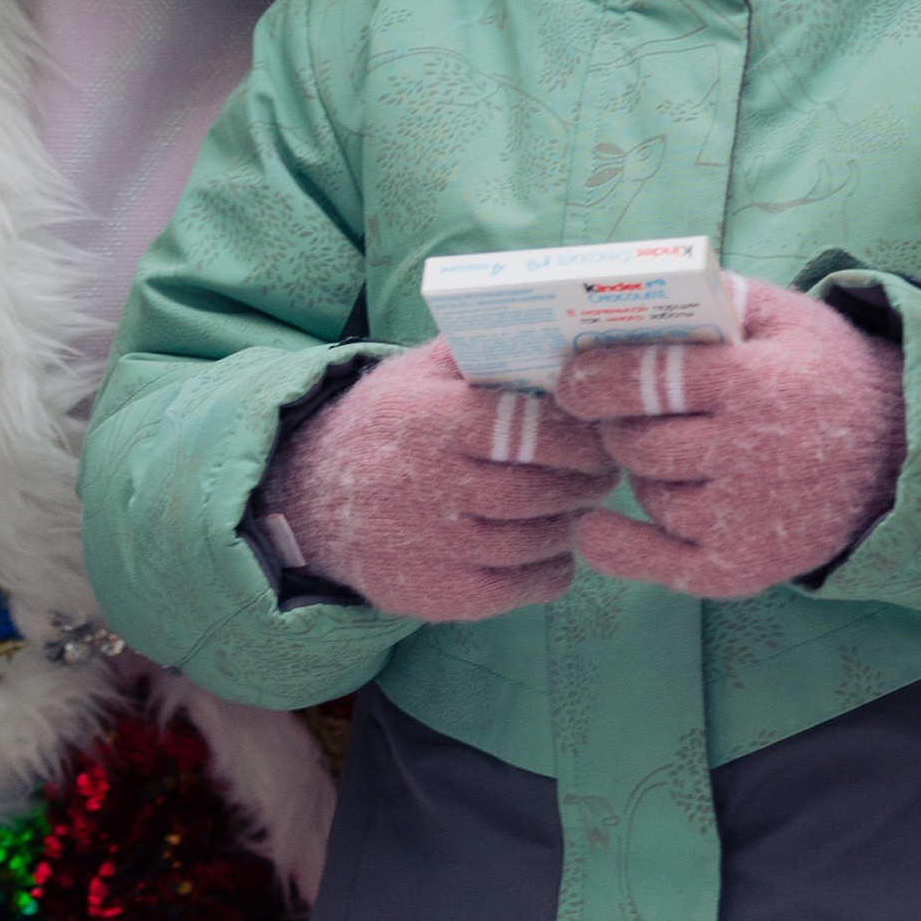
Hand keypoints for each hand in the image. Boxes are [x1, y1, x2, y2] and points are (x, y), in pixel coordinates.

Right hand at [264, 340, 612, 622]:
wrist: (312, 501)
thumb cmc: (389, 425)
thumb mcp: (418, 372)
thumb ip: (478, 346)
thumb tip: (555, 324)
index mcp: (428, 418)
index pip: (527, 427)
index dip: (579, 432)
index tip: (603, 428)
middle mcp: (427, 484)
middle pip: (541, 489)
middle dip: (589, 479)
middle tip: (608, 467)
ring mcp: (433, 545)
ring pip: (541, 539)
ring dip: (573, 520)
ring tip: (579, 501)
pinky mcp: (440, 595)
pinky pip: (528, 586)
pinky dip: (553, 566)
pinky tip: (548, 543)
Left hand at [555, 279, 905, 601]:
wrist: (899, 452)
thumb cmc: (825, 374)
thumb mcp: (786, 317)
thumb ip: (716, 299)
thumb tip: (636, 294)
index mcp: (757, 384)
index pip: (652, 379)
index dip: (596, 379)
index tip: (568, 380)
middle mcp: (752, 457)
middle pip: (641, 444)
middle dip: (616, 427)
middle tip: (614, 416)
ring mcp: (747, 518)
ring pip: (652, 495)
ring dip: (643, 473)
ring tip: (660, 452)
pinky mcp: (744, 567)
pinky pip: (657, 562)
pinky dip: (617, 547)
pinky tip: (593, 525)